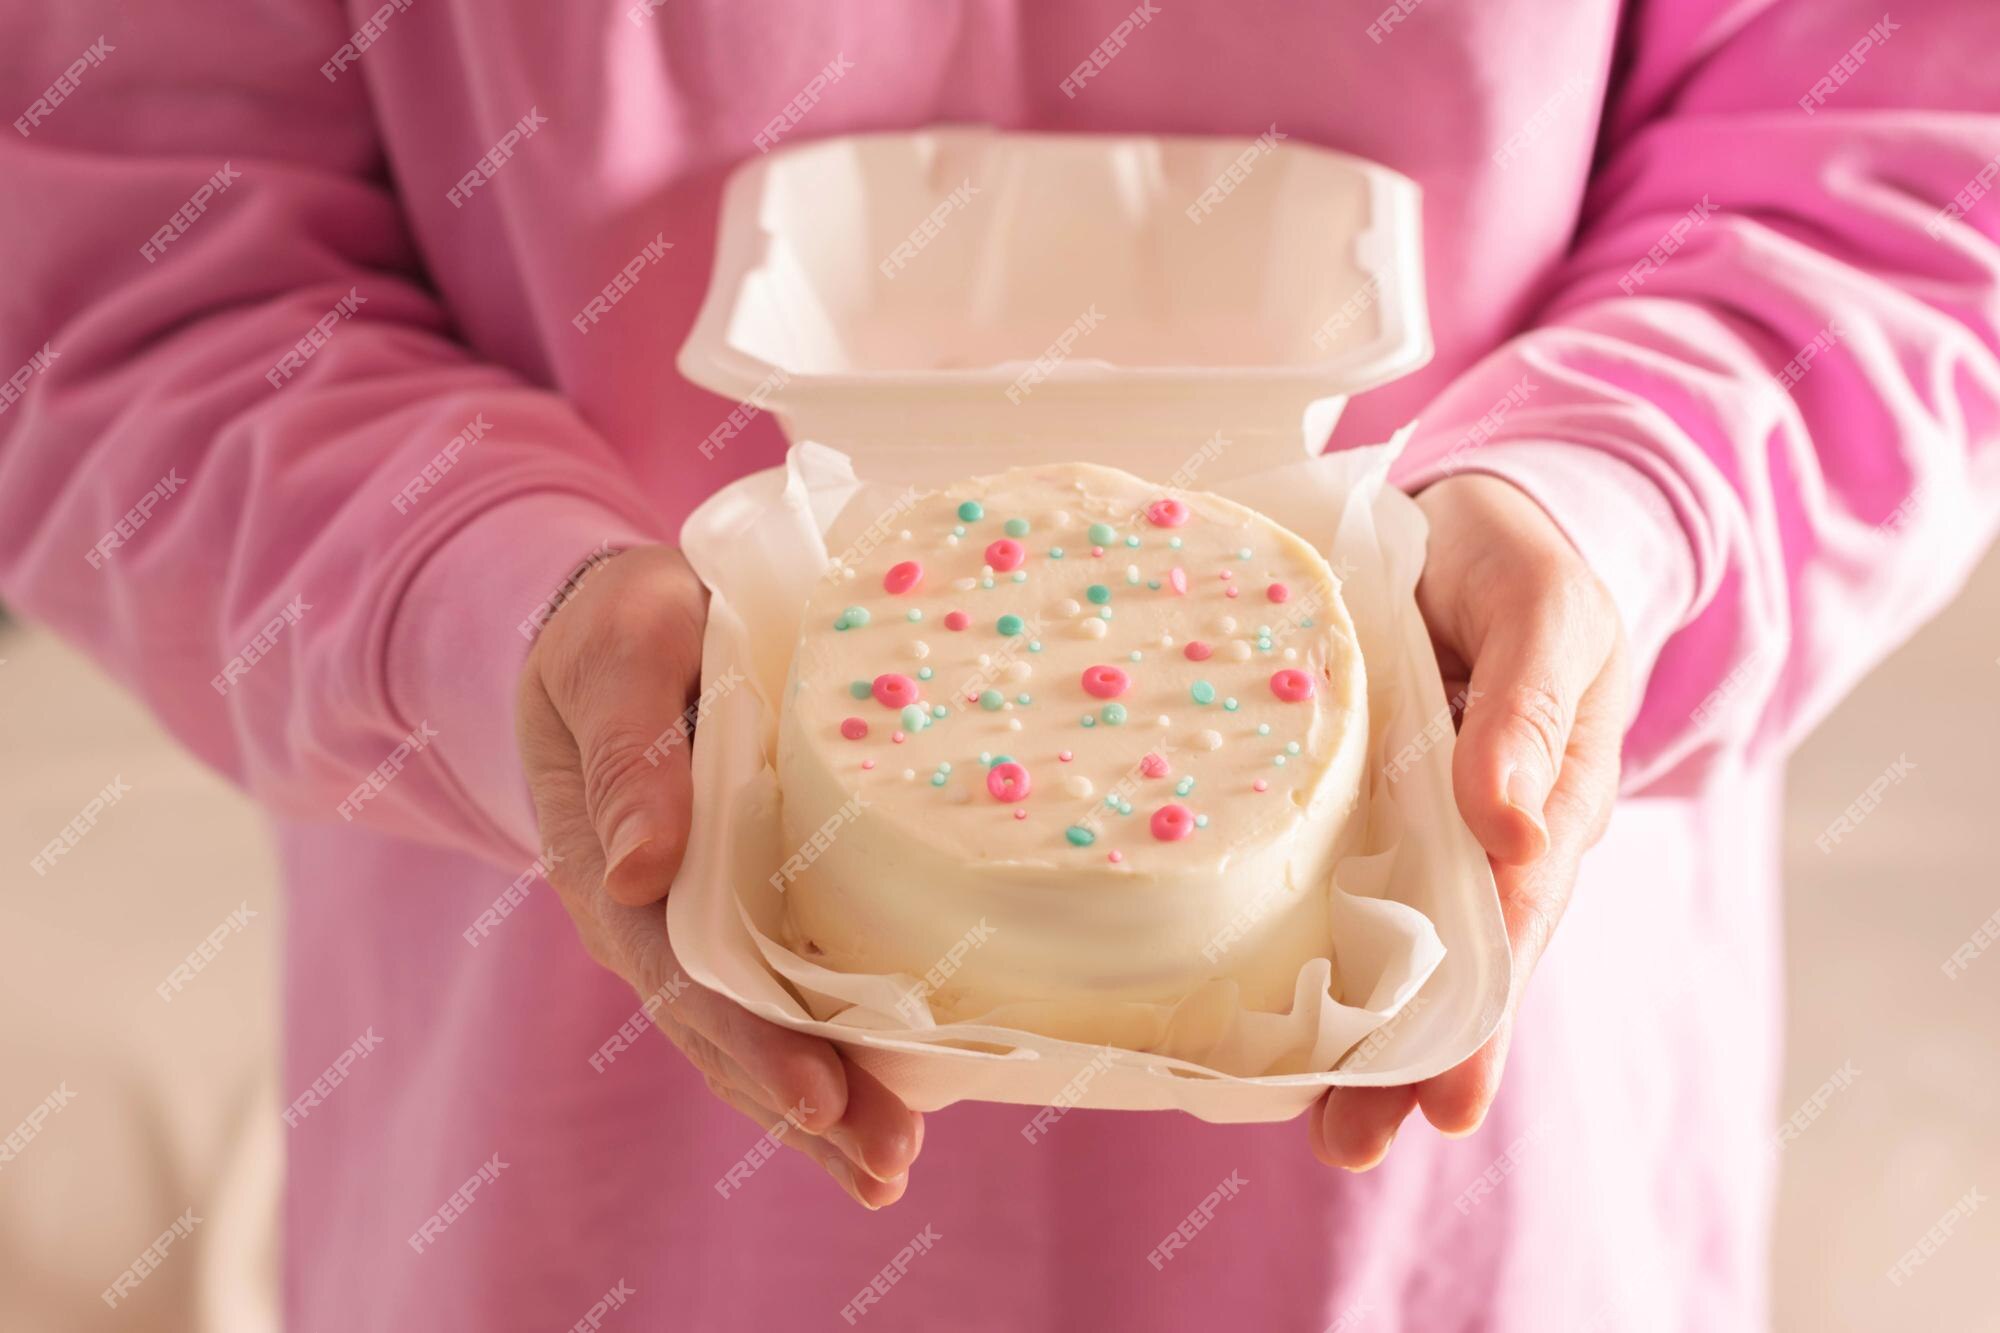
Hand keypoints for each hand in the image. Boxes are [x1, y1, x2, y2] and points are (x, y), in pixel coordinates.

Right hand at [516, 544, 922, 1206]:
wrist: (617, 622)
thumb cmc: (618, 626)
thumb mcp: (618, 653)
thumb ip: (629, 752)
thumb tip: (638, 868)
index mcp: (609, 866)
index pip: (682, 974)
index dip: (750, 1042)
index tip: (817, 1098)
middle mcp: (649, 917)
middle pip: (726, 1030)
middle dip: (805, 1103)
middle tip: (885, 1165)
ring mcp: (696, 922)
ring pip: (759, 1029)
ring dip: (826, 1101)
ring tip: (891, 1168)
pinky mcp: (745, 906)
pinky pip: (785, 992)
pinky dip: (835, 1049)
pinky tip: (894, 1101)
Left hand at [1311, 475, 1629, 1168]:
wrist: (1477, 515)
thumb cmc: (1526, 565)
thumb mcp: (1545, 616)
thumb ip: (1528, 712)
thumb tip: (1507, 824)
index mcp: (1548, 806)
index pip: (1511, 927)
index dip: (1478, 1017)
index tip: (1445, 1102)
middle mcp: (1480, 834)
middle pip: (1446, 964)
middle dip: (1403, 1059)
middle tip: (1347, 1148)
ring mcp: (1415, 820)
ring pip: (1386, 938)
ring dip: (1350, 1029)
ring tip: (1302, 1120)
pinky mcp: (1354, 794)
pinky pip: (1330, 874)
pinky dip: (1305, 940)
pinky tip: (1257, 999)